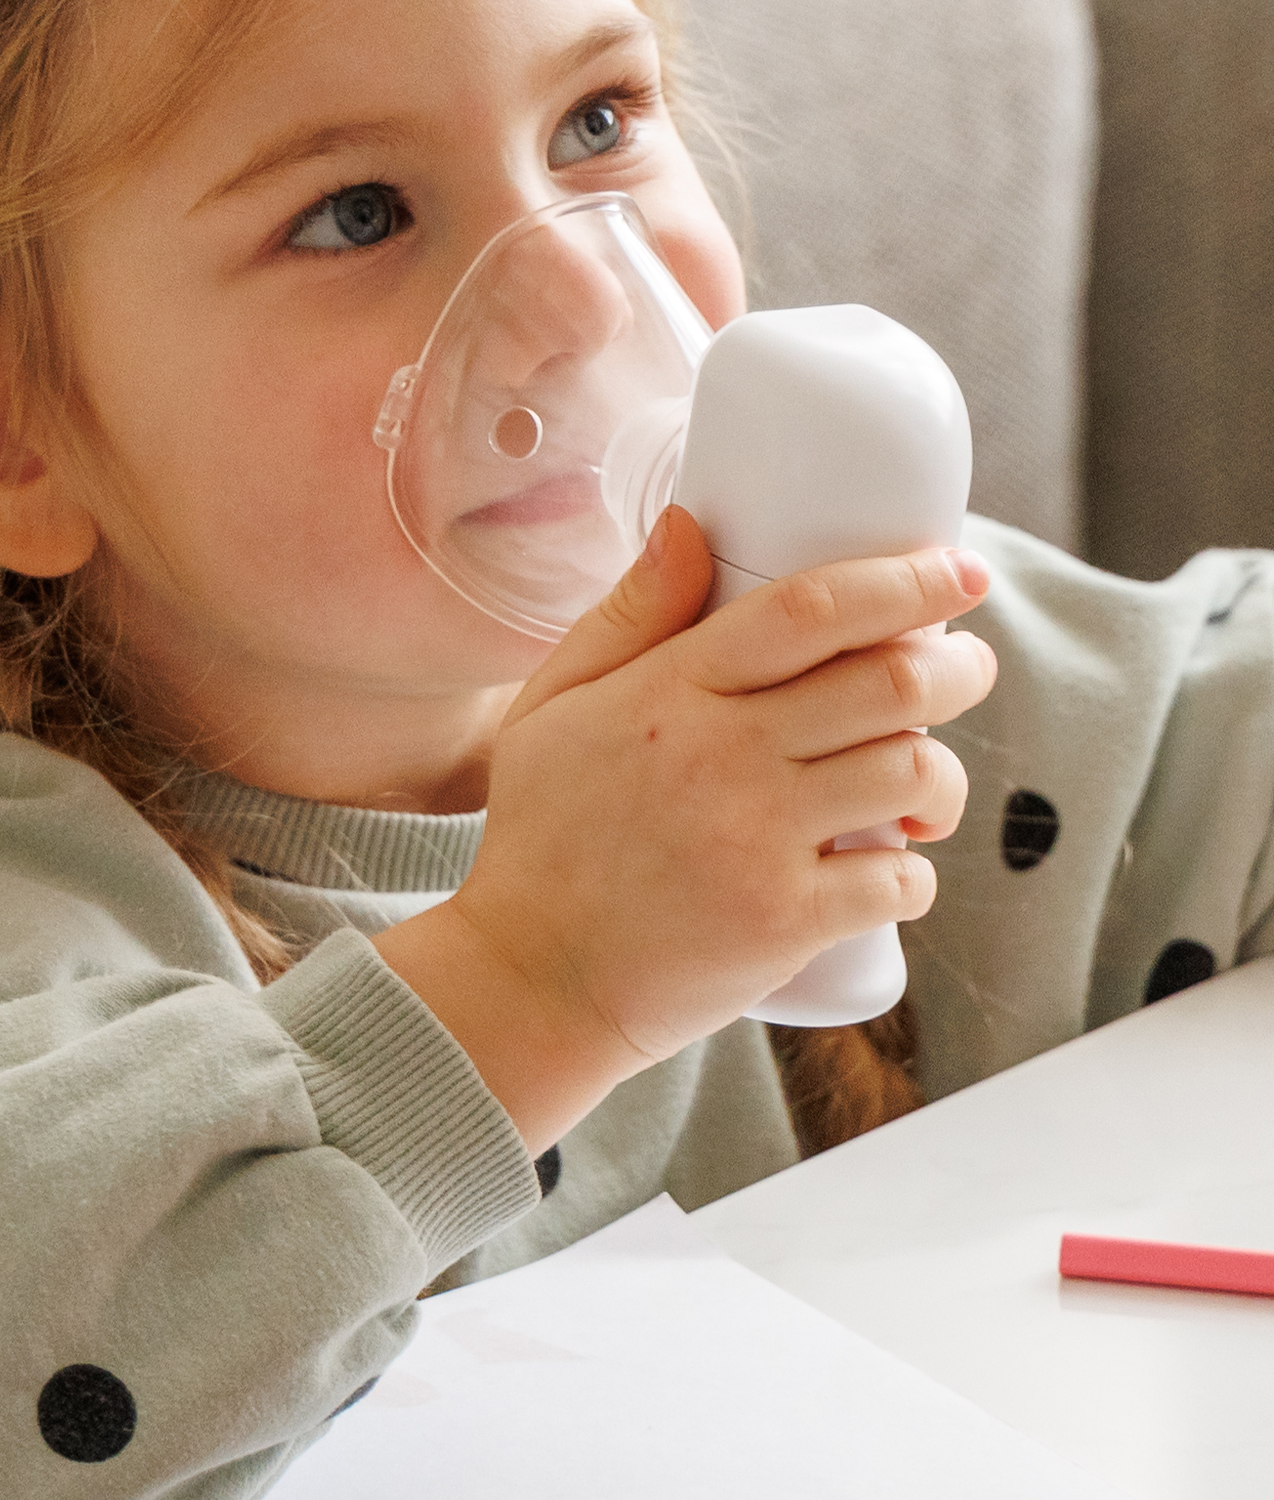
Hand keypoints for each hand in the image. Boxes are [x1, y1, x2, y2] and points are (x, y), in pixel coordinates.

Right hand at [373, 507, 993, 1150]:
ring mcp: (758, 841)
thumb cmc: (544, 835)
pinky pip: (898, 881)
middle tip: (969, 666)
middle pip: (888, 684)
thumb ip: (630, 612)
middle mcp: (724, 756)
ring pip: (910, 774)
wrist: (530, 979)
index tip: (959, 569)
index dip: (904, 581)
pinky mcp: (784, 922)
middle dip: (958, 667)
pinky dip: (917, 874)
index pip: (810, 609)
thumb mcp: (554, 702)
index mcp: (670, 691)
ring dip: (944, 775)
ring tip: (929, 781)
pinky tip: (895, 867)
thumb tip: (693, 520)